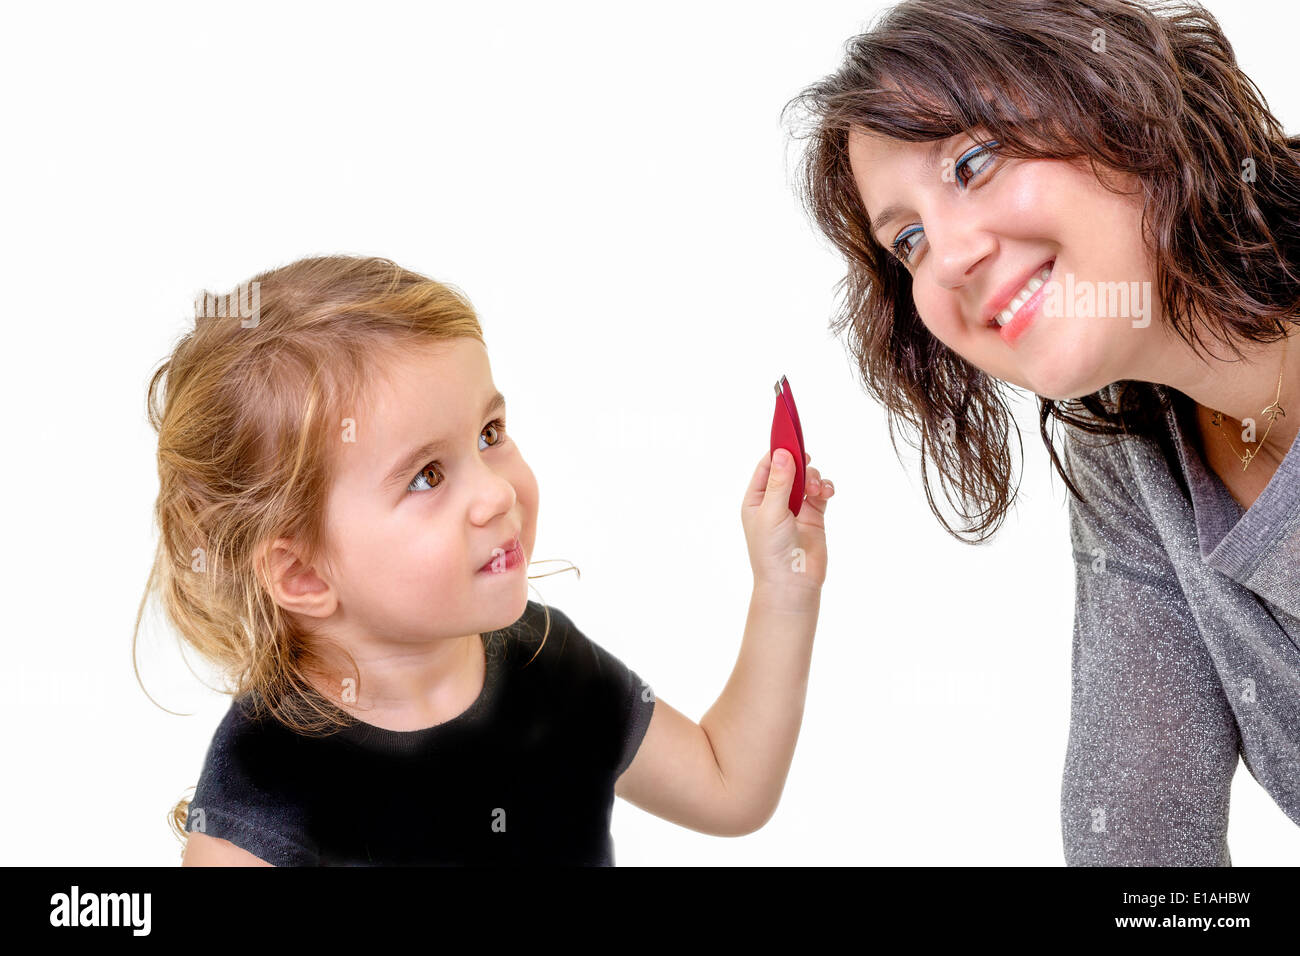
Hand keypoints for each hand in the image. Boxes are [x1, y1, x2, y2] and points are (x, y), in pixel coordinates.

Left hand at [741, 448, 833, 598]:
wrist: (791, 584)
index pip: (767, 467)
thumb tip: (783, 453)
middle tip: (806, 460)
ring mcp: (795, 508)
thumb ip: (780, 482)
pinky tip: (825, 492)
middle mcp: (775, 501)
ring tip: (815, 490)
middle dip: (799, 463)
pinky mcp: (814, 516)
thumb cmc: (772, 552)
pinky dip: (825, 487)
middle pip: (789, 468)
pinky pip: (821, 492)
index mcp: (756, 499)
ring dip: (813, 477)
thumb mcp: (771, 513)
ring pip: (807, 478)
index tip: (790, 437)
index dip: (778, 451)